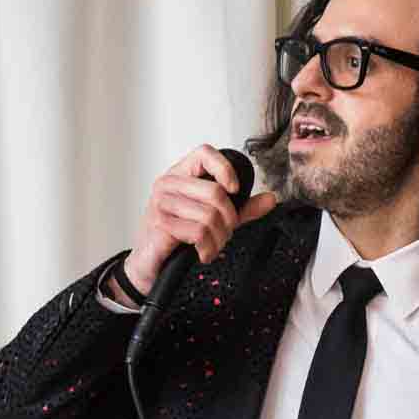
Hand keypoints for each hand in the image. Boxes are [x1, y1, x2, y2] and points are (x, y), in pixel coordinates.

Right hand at [123, 144, 277, 292]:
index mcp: (180, 175)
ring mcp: (161, 203)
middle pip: (215, 193)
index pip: (205, 153)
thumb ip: (240, 209)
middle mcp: (168, 184)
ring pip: (209, 216)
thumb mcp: (212, 219)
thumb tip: (270, 199)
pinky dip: (208, 248)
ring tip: (212, 247)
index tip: (236, 191)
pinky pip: (198, 232)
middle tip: (224, 234)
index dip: (225, 169)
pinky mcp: (160, 224)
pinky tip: (203, 253)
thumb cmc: (176, 238)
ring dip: (219, 239)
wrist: (149, 265)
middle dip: (229, 220)